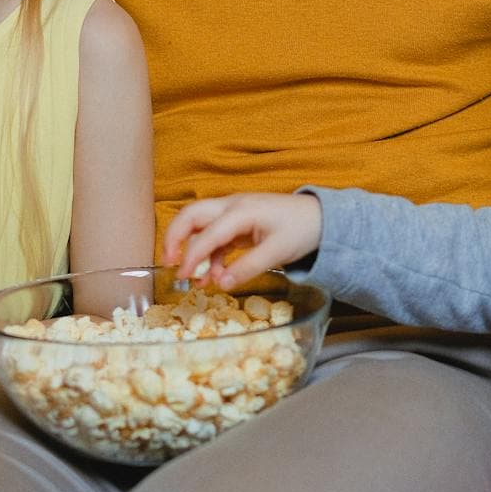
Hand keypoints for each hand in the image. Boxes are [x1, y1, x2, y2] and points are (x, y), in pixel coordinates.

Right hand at [163, 192, 323, 287]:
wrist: (321, 218)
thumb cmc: (302, 229)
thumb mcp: (278, 252)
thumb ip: (248, 268)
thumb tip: (222, 284)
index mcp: (241, 211)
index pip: (207, 234)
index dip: (192, 256)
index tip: (182, 276)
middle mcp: (232, 207)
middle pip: (191, 215)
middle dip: (175, 237)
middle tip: (168, 263)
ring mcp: (233, 213)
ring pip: (200, 225)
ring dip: (193, 250)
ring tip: (195, 279)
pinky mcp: (238, 223)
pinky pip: (215, 237)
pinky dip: (210, 255)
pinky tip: (214, 276)